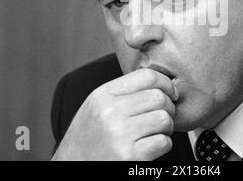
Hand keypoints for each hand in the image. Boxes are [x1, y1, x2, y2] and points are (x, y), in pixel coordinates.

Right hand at [52, 68, 177, 160]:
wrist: (72, 165)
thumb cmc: (88, 136)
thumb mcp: (98, 105)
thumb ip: (124, 91)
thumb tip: (161, 82)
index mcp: (104, 95)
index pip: (147, 76)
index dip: (166, 83)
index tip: (170, 92)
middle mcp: (110, 112)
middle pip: (160, 97)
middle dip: (168, 107)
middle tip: (162, 116)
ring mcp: (120, 135)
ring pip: (164, 119)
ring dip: (166, 127)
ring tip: (154, 131)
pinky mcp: (130, 156)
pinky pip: (163, 142)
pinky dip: (162, 144)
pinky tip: (150, 146)